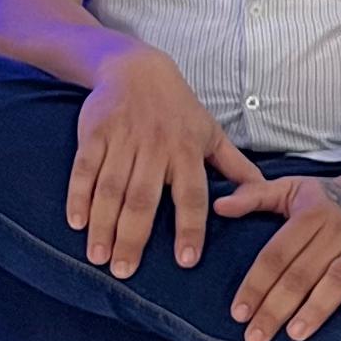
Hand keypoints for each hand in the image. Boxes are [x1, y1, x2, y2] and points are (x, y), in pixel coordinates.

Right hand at [65, 43, 272, 277]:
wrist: (136, 68)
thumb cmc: (179, 109)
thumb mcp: (211, 133)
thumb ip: (236, 167)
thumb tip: (265, 193)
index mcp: (188, 151)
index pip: (192, 196)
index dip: (190, 228)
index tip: (185, 261)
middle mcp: (157, 147)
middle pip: (144, 199)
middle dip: (133, 237)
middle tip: (125, 272)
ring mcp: (124, 139)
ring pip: (112, 188)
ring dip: (104, 224)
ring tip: (98, 258)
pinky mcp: (95, 132)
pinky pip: (84, 168)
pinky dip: (78, 195)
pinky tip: (76, 223)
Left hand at [227, 170, 340, 340]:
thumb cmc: (328, 196)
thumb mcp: (291, 187)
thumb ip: (254, 195)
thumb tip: (218, 206)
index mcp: (310, 214)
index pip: (276, 254)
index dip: (256, 284)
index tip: (238, 314)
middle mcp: (337, 228)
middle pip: (302, 272)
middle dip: (276, 308)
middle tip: (256, 338)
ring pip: (339, 276)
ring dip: (317, 306)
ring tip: (295, 334)